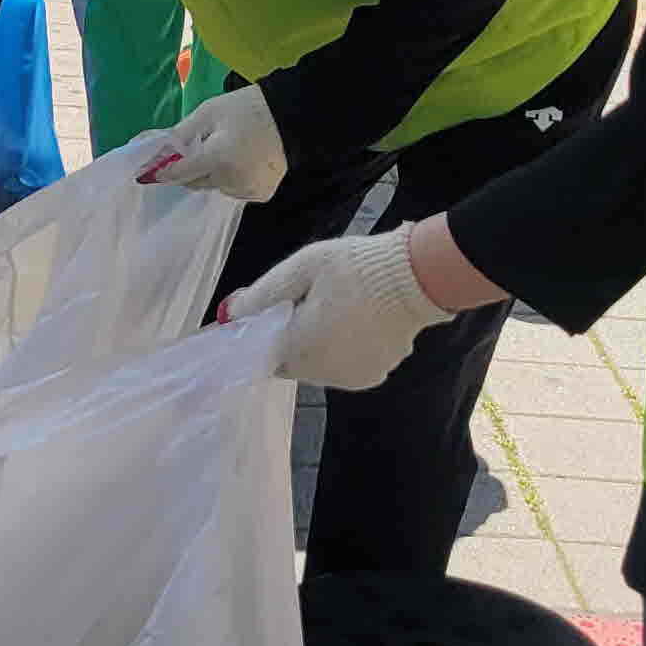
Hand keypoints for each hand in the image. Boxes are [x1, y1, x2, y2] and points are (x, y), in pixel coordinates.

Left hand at [139, 83, 287, 204]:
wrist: (291, 117)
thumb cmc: (247, 109)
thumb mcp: (209, 112)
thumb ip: (182, 133)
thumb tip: (158, 148)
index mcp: (217, 159)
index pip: (179, 173)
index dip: (162, 173)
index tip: (145, 175)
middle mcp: (230, 181)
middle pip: (195, 181)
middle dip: (191, 168)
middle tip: (200, 147)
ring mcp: (246, 191)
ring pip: (214, 187)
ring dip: (212, 174)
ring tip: (227, 151)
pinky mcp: (259, 195)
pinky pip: (233, 190)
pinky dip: (231, 180)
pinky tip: (242, 162)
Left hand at [220, 230, 446, 390]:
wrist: (414, 278)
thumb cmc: (355, 267)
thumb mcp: (302, 268)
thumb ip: (264, 294)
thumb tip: (231, 313)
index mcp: (300, 346)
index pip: (261, 355)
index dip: (258, 336)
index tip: (265, 315)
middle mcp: (322, 371)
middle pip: (288, 362)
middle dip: (289, 338)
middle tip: (304, 304)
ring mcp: (348, 378)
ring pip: (315, 368)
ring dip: (314, 347)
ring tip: (334, 311)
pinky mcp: (370, 377)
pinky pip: (342, 369)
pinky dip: (340, 352)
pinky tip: (353, 325)